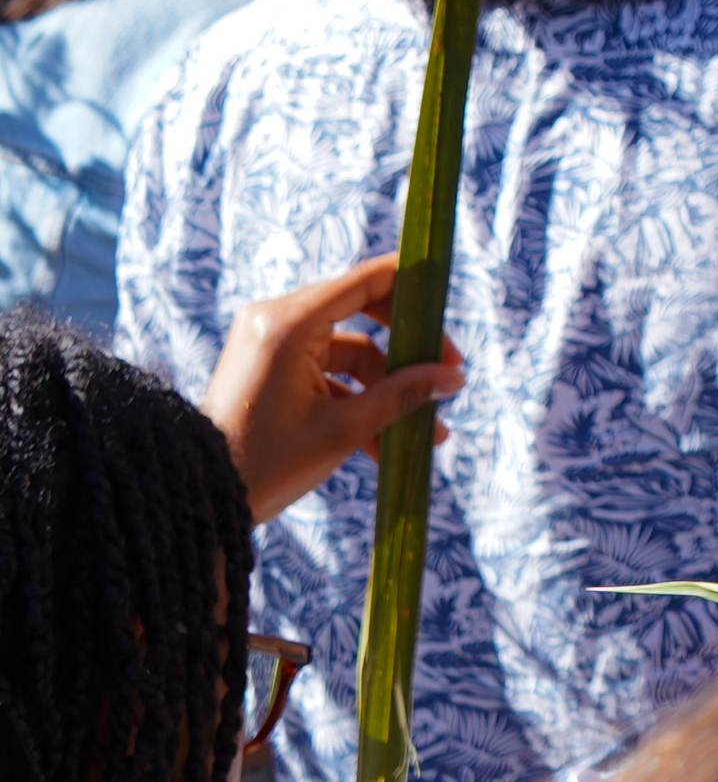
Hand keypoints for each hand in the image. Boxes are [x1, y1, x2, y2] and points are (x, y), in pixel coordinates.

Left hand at [199, 256, 465, 522]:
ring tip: (429, 429)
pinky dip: (354, 397)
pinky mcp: (268, 366)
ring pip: (348, 351)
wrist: (199, 500)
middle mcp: (276, 320)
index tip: (448, 308)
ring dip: (385, 386)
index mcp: (289, 323)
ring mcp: (270, 342)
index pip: (366, 281)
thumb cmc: (265, 464)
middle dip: (407, 350)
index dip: (413, 289)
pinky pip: (325, 370)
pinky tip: (387, 441)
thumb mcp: (342, 431)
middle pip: (361, 313)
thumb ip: (401, 396)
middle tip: (447, 374)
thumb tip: (454, 379)